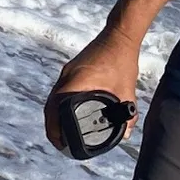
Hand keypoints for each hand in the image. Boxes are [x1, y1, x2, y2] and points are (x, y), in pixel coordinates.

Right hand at [43, 26, 140, 150]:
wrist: (119, 35)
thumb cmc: (122, 60)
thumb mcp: (126, 90)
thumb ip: (128, 114)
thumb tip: (125, 135)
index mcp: (76, 82)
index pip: (55, 110)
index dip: (54, 129)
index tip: (59, 143)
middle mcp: (67, 77)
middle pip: (51, 106)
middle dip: (52, 126)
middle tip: (59, 143)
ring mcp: (67, 72)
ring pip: (54, 98)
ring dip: (55, 115)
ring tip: (61, 132)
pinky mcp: (71, 70)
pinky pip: (60, 90)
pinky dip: (60, 104)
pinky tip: (67, 113)